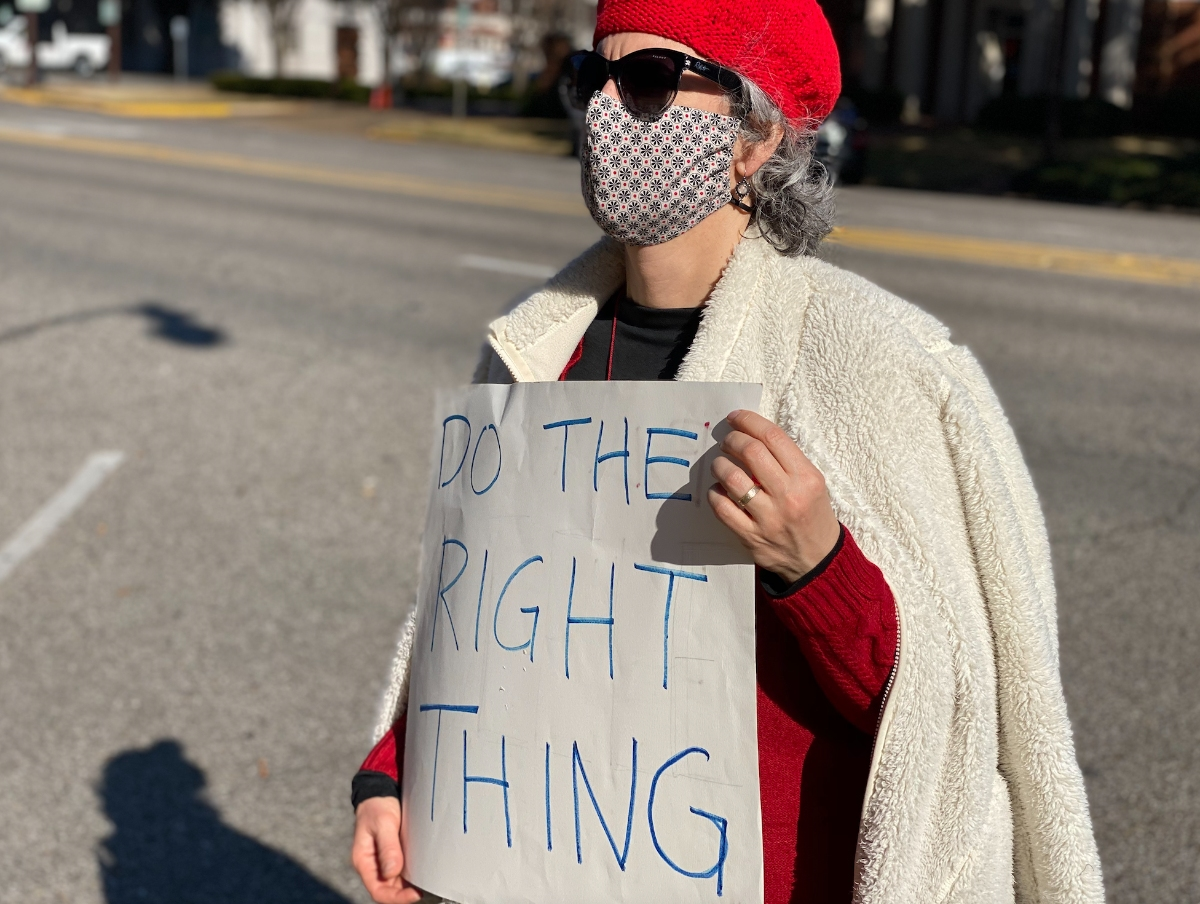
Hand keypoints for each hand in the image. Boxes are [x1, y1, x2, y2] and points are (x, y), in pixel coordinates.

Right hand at [351, 797, 421, 903]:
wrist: (381, 793)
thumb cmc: (378, 806)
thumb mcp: (383, 822)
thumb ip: (388, 847)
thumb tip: (392, 872)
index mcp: (363, 861)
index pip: (377, 890)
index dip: (395, 897)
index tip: (414, 894)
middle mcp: (374, 865)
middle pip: (389, 889)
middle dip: (407, 893)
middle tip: (428, 888)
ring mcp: (384, 861)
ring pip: (398, 882)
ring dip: (412, 884)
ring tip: (430, 882)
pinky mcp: (395, 855)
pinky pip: (404, 870)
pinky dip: (415, 873)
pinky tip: (426, 871)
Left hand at [708, 410, 841, 584]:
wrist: (818, 560)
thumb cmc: (813, 514)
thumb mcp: (812, 483)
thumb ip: (786, 461)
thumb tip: (750, 434)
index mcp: (807, 478)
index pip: (773, 437)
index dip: (749, 421)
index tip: (736, 418)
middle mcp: (789, 496)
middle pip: (751, 452)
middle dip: (732, 440)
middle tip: (727, 441)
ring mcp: (768, 518)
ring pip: (732, 479)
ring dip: (720, 465)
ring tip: (721, 465)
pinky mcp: (750, 537)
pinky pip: (722, 507)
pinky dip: (716, 493)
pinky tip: (720, 491)